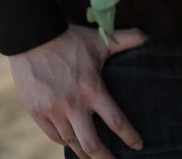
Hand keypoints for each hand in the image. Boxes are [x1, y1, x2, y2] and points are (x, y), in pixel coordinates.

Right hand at [9, 24, 146, 157]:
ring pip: (72, 143)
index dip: (130, 136)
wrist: (33, 37)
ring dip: (84, 153)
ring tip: (93, 157)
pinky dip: (65, 142)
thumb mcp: (98, 40)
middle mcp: (74, 105)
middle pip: (92, 146)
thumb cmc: (69, 39)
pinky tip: (72, 142)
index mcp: (92, 89)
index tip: (138, 146)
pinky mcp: (38, 113)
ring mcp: (54, 111)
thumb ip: (124, 39)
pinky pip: (54, 136)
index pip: (116, 121)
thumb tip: (147, 35)